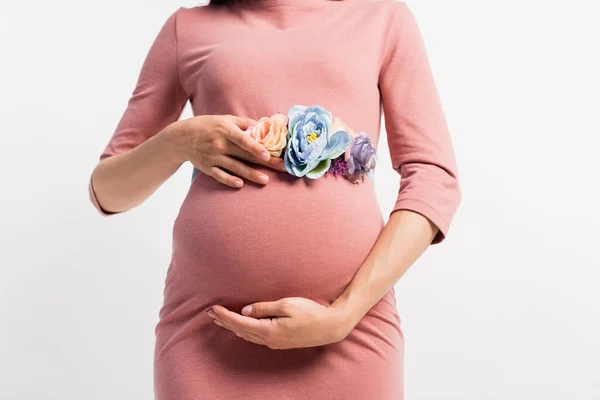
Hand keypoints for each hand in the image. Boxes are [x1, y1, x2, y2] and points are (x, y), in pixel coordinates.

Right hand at [171, 114, 287, 187]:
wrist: (181, 138)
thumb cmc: (207, 125)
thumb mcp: (224, 119)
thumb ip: (244, 123)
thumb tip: (264, 126)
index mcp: (225, 130)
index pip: (243, 139)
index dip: (256, 147)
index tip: (268, 155)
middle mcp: (220, 145)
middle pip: (245, 156)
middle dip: (266, 162)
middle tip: (282, 168)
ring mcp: (213, 158)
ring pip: (236, 168)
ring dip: (251, 175)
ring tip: (266, 180)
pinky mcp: (208, 168)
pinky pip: (220, 176)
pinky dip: (229, 180)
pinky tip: (240, 184)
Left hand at [206, 297, 354, 348]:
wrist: (330, 327)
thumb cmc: (311, 313)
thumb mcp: (287, 305)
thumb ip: (264, 308)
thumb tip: (246, 310)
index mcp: (269, 330)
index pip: (240, 323)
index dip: (225, 316)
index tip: (213, 309)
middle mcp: (269, 340)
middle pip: (241, 331)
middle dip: (224, 322)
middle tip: (209, 314)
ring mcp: (275, 342)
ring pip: (247, 335)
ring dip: (233, 327)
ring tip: (220, 320)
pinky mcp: (280, 341)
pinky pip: (256, 337)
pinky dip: (244, 330)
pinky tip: (241, 327)